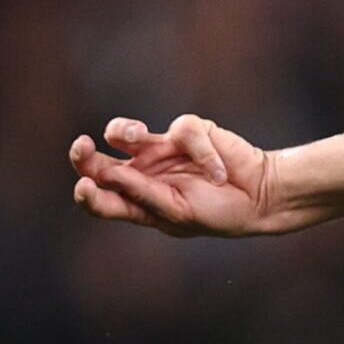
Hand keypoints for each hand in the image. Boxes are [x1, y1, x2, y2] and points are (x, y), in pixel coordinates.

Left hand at [69, 114, 279, 235]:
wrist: (260, 195)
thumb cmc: (219, 213)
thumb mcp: (179, 213)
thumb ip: (144, 194)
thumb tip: (109, 174)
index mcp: (139, 200)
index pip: (101, 197)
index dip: (87, 193)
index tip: (84, 187)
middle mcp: (143, 173)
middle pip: (99, 161)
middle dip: (85, 154)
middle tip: (82, 146)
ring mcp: (162, 150)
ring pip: (123, 133)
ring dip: (123, 130)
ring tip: (137, 134)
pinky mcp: (186, 131)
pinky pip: (182, 132)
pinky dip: (203, 154)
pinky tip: (219, 171)